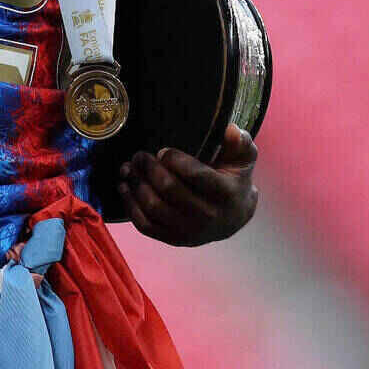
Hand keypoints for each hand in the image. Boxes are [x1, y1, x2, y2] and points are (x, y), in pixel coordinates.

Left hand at [117, 123, 258, 246]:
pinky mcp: (174, 239)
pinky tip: (124, 187)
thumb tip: (230, 129)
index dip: (174, 160)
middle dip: (149, 168)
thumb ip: (240, 143)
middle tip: (140, 155)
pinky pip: (145, 225)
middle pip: (169, 189)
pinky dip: (130, 205)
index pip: (195, 175)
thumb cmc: (234, 181)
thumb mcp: (244, 160)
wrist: (233, 218)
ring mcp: (189, 231)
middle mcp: (208, 216)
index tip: (163, 151)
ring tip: (128, 168)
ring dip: (136, 184)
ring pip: (153, 207)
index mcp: (226, 193)